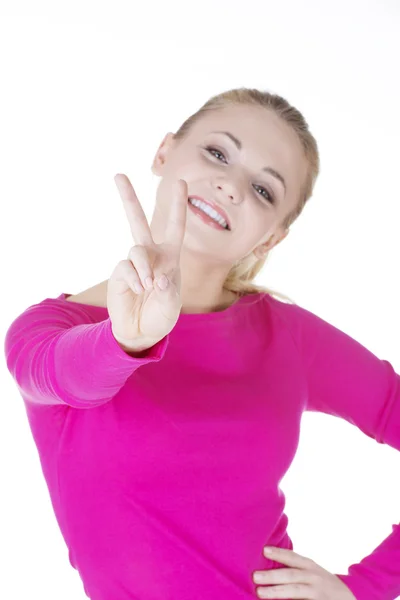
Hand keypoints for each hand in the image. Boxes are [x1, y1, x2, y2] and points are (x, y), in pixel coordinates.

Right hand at [108, 174, 187, 350]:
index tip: (181, 181)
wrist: (141, 331)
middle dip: (128, 198)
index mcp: (170, 256)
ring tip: (148, 287)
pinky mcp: (119, 273)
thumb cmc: (162, 315)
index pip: (175, 226)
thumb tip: (155, 279)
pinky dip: (134, 280)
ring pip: (137, 250)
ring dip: (144, 268)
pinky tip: (137, 291)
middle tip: (118, 175)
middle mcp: (151, 255)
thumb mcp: (172, 305)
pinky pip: (126, 268)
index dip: (178, 205)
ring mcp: (133, 263)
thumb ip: (168, 291)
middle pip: (138, 221)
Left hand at [252, 547, 356, 598]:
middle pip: (291, 575)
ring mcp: (317, 592)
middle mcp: (314, 577)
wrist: (349, 599)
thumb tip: (267, 568)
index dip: (279, 553)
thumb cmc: (322, 584)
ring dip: (276, 592)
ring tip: (260, 593)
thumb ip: (295, 569)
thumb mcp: (312, 572)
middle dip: (272, 576)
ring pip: (295, 591)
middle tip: (255, 576)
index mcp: (310, 566)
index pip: (293, 558)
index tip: (264, 550)